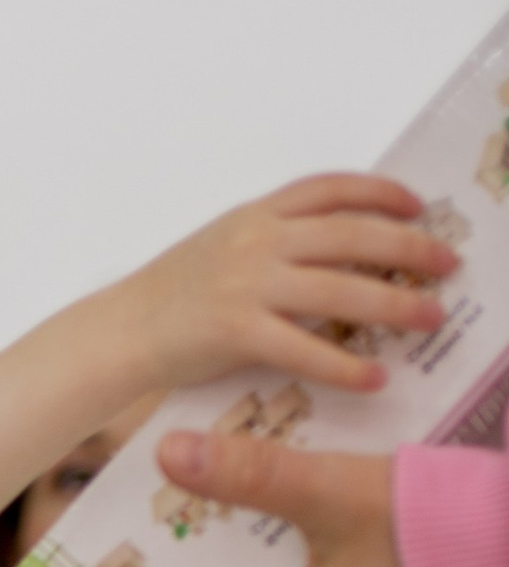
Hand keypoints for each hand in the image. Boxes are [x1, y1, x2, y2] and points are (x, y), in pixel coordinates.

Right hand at [127, 173, 452, 398]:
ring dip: (394, 304)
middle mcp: (255, 241)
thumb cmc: (171, 295)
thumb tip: (334, 246)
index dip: (380, 193)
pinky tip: (373, 378)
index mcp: (254, 214)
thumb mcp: (222, 244)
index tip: (418, 207)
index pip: (330, 189)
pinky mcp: (235, 331)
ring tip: (430, 318)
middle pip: (351, 234)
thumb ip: (274, 239)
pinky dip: (344, 366)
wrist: (119, 330)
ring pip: (339, 289)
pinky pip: (305, 349)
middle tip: (448, 265)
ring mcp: (246, 284)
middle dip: (409, 247)